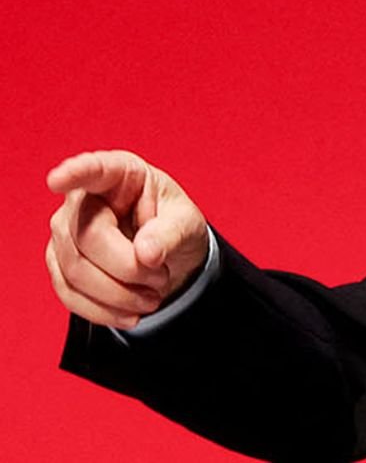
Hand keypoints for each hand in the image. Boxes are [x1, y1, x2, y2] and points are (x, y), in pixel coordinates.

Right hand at [45, 150, 209, 328]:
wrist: (167, 256)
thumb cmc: (174, 225)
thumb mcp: (188, 223)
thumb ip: (171, 233)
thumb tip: (146, 253)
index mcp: (120, 174)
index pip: (95, 170)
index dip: (76, 173)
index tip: (59, 178)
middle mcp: (83, 199)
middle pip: (87, 237)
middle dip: (129, 267)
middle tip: (162, 278)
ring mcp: (65, 232)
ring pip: (76, 270)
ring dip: (119, 294)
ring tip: (153, 297)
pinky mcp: (59, 264)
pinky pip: (69, 293)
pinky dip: (103, 310)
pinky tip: (130, 314)